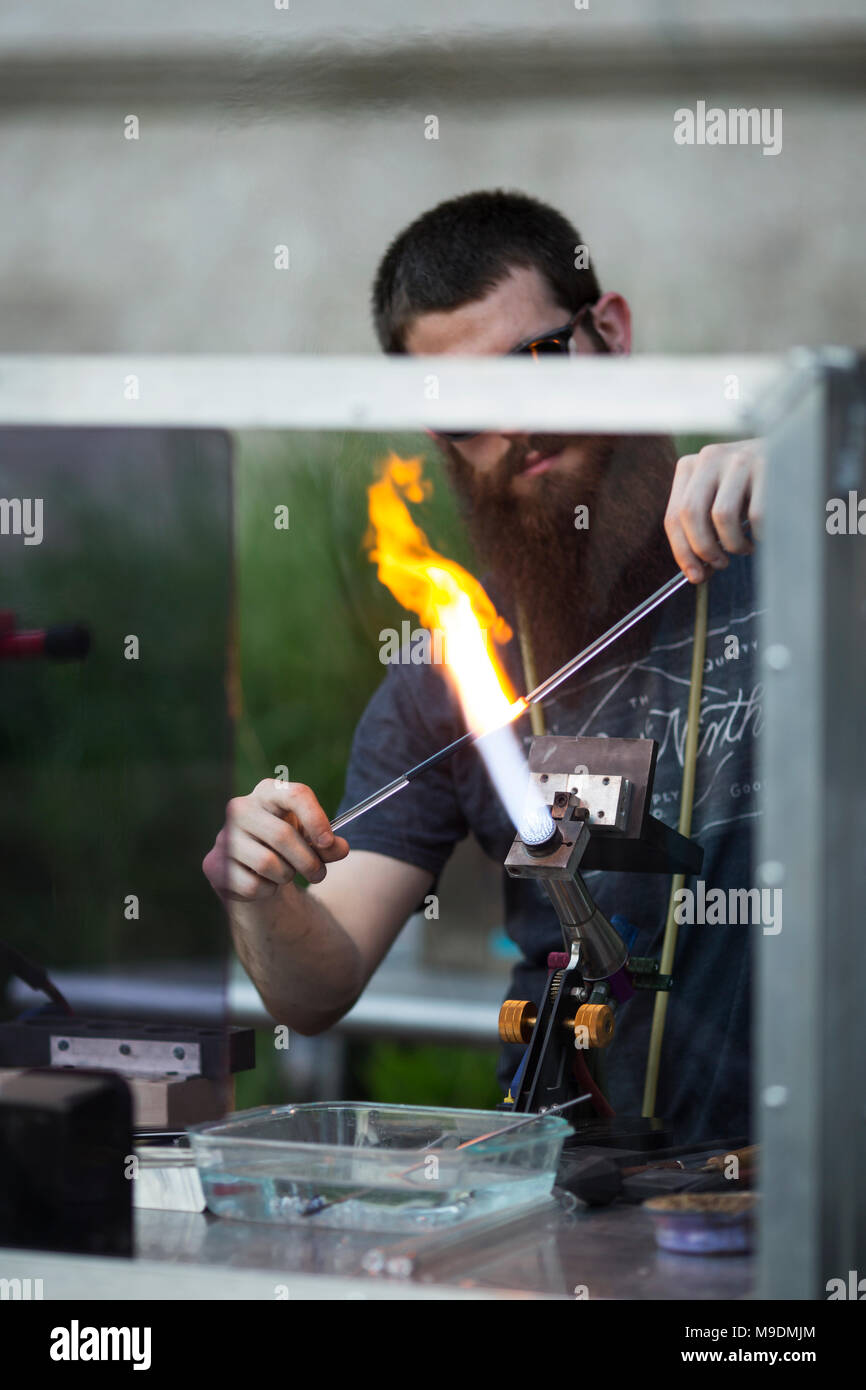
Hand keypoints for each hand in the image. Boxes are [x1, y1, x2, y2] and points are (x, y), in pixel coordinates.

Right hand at [203, 779, 348, 902]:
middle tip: (319, 874)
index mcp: (268, 792)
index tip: (328, 842)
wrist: (253, 869)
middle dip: (308, 861)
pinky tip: (265, 883)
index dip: (316, 818)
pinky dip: (268, 891)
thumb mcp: (312, 841)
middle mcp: (241, 808)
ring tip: (286, 874)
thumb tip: (339, 848)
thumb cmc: (287, 846)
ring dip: (286, 876)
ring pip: (267, 863)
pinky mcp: (214, 864)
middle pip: (282, 835)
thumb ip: (329, 844)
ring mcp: (224, 836)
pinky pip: (252, 885)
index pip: (295, 795)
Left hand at [664, 439, 764, 582]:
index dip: (682, 552)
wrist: (792, 459)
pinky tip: (761, 535)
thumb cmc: (749, 490)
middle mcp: (710, 457)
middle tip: (719, 564)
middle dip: (704, 549)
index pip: (673, 516)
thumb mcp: (717, 499)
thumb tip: (695, 571)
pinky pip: (756, 515)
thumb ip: (701, 528)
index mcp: (690, 467)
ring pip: (722, 515)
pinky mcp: (767, 465)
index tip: (695, 575)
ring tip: (744, 547)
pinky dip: (759, 535)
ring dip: (733, 543)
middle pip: (691, 514)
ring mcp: (739, 459)